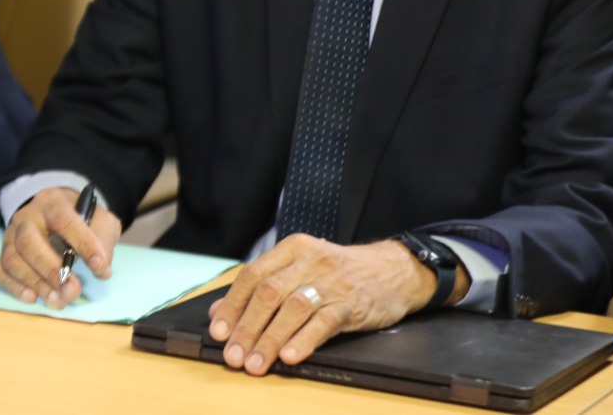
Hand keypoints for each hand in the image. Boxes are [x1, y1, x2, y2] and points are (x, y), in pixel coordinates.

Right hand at [0, 186, 121, 307]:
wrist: (57, 216)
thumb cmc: (81, 221)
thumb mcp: (100, 221)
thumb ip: (103, 238)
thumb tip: (101, 268)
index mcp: (53, 202)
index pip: (64, 220)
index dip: (82, 244)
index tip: (100, 268)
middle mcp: (27, 216)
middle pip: (29, 242)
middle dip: (51, 270)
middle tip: (72, 291)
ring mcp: (11, 234)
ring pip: (13, 258)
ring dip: (35, 283)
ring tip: (57, 301)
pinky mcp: (4, 252)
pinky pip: (0, 270)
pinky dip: (14, 286)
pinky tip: (33, 297)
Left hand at [208, 235, 441, 375]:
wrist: (394, 271)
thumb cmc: (339, 273)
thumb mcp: (302, 268)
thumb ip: (262, 286)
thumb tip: (219, 313)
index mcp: (292, 249)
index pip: (253, 276)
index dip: (232, 305)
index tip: (218, 332)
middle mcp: (310, 261)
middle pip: (269, 294)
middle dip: (246, 327)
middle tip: (233, 356)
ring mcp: (332, 282)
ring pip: (293, 309)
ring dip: (270, 339)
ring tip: (255, 364)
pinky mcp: (352, 304)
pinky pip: (324, 323)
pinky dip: (304, 340)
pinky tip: (290, 357)